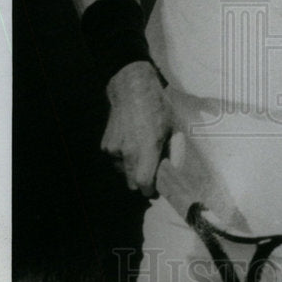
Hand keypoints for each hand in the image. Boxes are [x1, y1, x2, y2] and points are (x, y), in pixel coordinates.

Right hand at [102, 60, 171, 194]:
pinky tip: (130, 143)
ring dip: (132, 170)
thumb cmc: (158, 108)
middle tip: (151, 172)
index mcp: (147, 147)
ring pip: (123, 173)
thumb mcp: (174, 128)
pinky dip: (123, 159)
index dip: (149, 190)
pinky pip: (116, 162)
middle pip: (132, 183)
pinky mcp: (106, 146)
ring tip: (141, 151)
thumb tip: (174, 172)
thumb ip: (175, 153)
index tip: (155, 190)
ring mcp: (114, 149)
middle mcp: (128, 151)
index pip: (143, 183)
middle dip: (142, 182)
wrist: (132, 91)